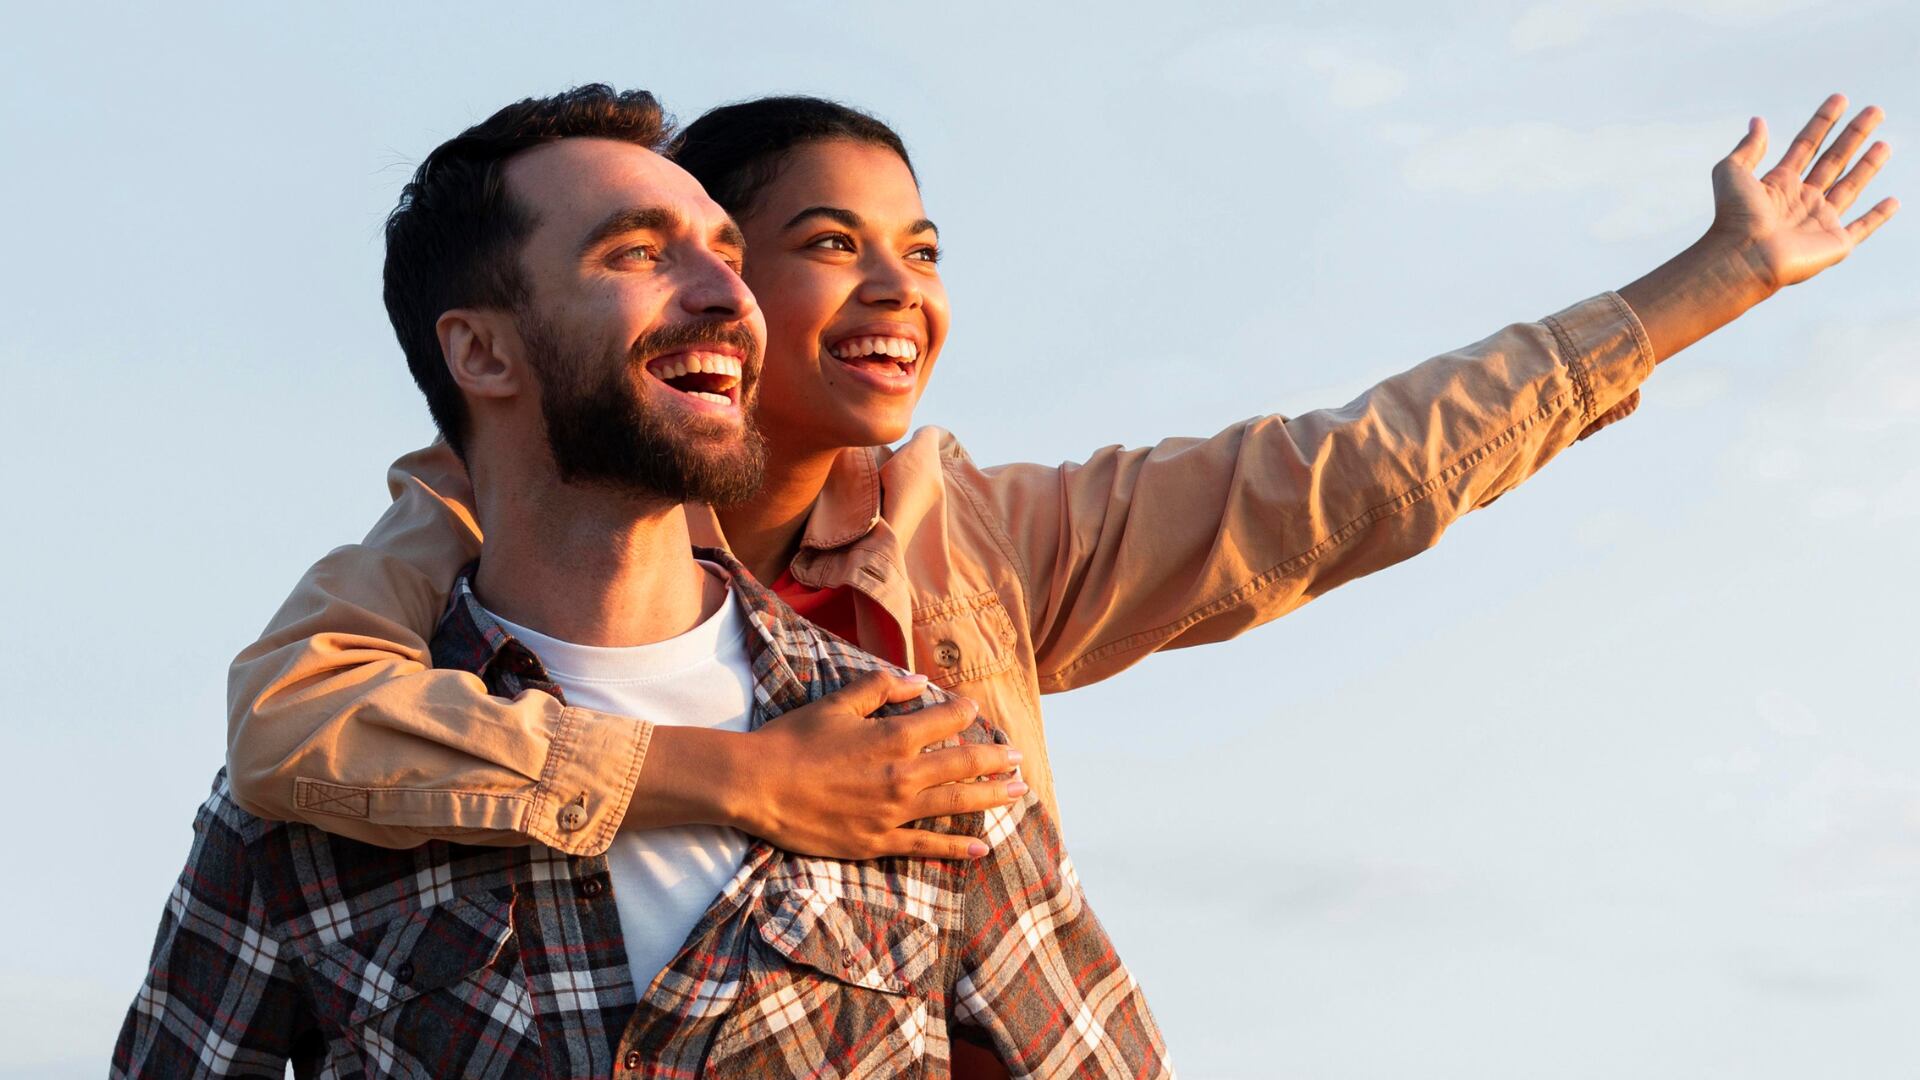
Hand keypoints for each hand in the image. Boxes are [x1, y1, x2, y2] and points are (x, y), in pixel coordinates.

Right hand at [731, 671, 1023, 859]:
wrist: (757, 785)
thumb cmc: (794, 739)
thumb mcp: (837, 702)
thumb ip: (881, 687)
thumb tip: (918, 681)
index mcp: (893, 736)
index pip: (946, 720)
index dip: (964, 712)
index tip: (973, 710)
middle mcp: (902, 775)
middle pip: (964, 764)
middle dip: (996, 759)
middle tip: (1018, 759)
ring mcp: (893, 813)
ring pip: (956, 804)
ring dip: (991, 797)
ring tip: (1016, 793)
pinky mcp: (878, 841)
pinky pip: (927, 846)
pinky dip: (957, 847)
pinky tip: (982, 847)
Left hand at [1619, 94, 1898, 361]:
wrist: (1744, 256)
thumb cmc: (1734, 216)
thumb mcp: (1732, 172)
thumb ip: (1748, 147)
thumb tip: (1758, 121)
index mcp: (1779, 185)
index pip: (1807, 145)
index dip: (1823, 121)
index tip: (1840, 98)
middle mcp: (1801, 202)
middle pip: (1834, 160)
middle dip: (1854, 134)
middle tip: (1876, 110)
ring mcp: (1819, 222)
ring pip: (1850, 187)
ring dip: (1869, 165)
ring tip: (1884, 143)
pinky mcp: (1834, 244)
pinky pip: (1862, 228)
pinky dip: (1878, 216)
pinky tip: (1893, 201)